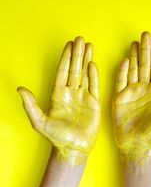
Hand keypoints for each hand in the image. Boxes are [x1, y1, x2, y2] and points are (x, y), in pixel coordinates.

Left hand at [17, 37, 99, 163]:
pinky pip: (94, 86)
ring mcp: (83, 97)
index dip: (66, 58)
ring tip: (89, 46)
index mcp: (58, 95)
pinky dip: (94, 75)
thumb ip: (30, 105)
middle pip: (74, 69)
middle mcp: (70, 93)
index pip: (62, 72)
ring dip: (86, 60)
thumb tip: (20, 89)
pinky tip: (93, 64)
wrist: (73, 148)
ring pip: (84, 74)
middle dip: (77, 54)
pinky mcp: (94, 103)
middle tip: (80, 39)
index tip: (69, 45)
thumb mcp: (40, 122)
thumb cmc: (56, 137)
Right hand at [112, 31, 150, 159]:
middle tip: (145, 35)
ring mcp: (131, 93)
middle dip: (145, 49)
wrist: (137, 144)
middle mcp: (144, 89)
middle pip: (145, 65)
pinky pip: (120, 81)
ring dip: (134, 56)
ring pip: (133, 70)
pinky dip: (122, 71)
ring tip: (134, 43)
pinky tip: (125, 61)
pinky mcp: (119, 98)